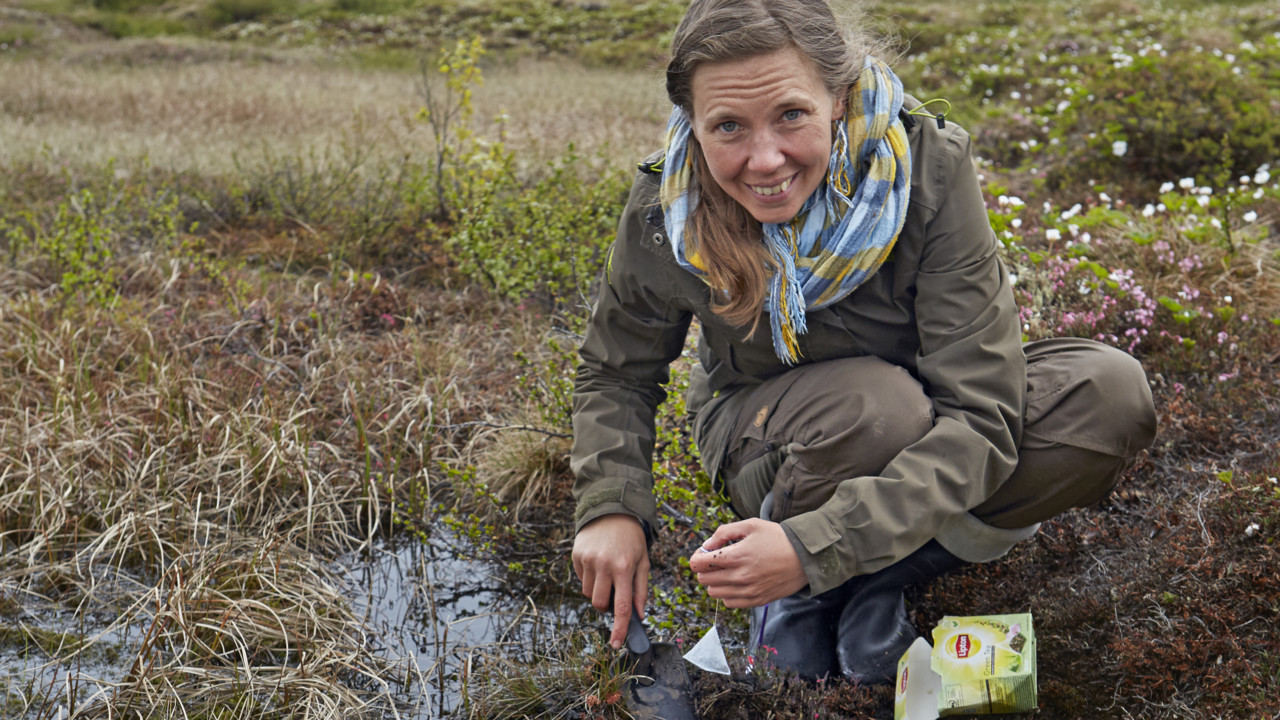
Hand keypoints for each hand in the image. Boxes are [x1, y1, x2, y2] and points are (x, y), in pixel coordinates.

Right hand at [572, 514, 648, 648]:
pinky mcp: (576, 555)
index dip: (619, 628)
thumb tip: (639, 616)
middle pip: (599, 604)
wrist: (612, 510)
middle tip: (615, 591)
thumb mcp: (643, 561)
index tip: (616, 644)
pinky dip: (589, 577)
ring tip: (607, 573)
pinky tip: (597, 562)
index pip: (621, 606)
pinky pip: (580, 579)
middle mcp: (604, 565)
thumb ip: (641, 590)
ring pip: (588, 593)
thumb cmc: (631, 539)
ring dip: (597, 591)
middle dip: (606, 605)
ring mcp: (587, 560)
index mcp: (624, 568)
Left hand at [687, 519, 807, 607]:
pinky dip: (728, 593)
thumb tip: (707, 545)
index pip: (698, 564)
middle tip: (717, 561)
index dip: (697, 557)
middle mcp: (739, 577)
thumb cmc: (778, 538)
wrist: (805, 557)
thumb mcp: (750, 525)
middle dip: (706, 569)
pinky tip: (737, 582)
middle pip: (703, 580)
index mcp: (735, 556)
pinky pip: (729, 603)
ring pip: (714, 593)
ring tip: (729, 571)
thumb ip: (724, 532)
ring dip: (716, 582)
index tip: (705, 553)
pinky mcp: (756, 600)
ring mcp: (747, 591)